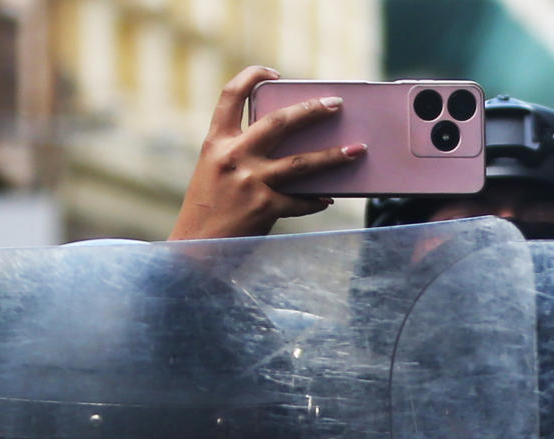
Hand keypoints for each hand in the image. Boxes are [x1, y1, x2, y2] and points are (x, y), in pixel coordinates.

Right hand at [170, 67, 364, 240]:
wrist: (195, 250)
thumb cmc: (209, 209)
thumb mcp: (214, 171)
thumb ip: (241, 154)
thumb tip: (292, 147)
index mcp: (216, 142)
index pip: (230, 96)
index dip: (252, 77)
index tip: (273, 72)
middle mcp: (232, 157)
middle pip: (279, 122)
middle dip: (311, 110)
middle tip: (336, 104)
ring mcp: (250, 182)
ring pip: (302, 162)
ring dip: (334, 155)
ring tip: (358, 150)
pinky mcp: (265, 207)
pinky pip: (302, 200)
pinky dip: (318, 199)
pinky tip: (329, 197)